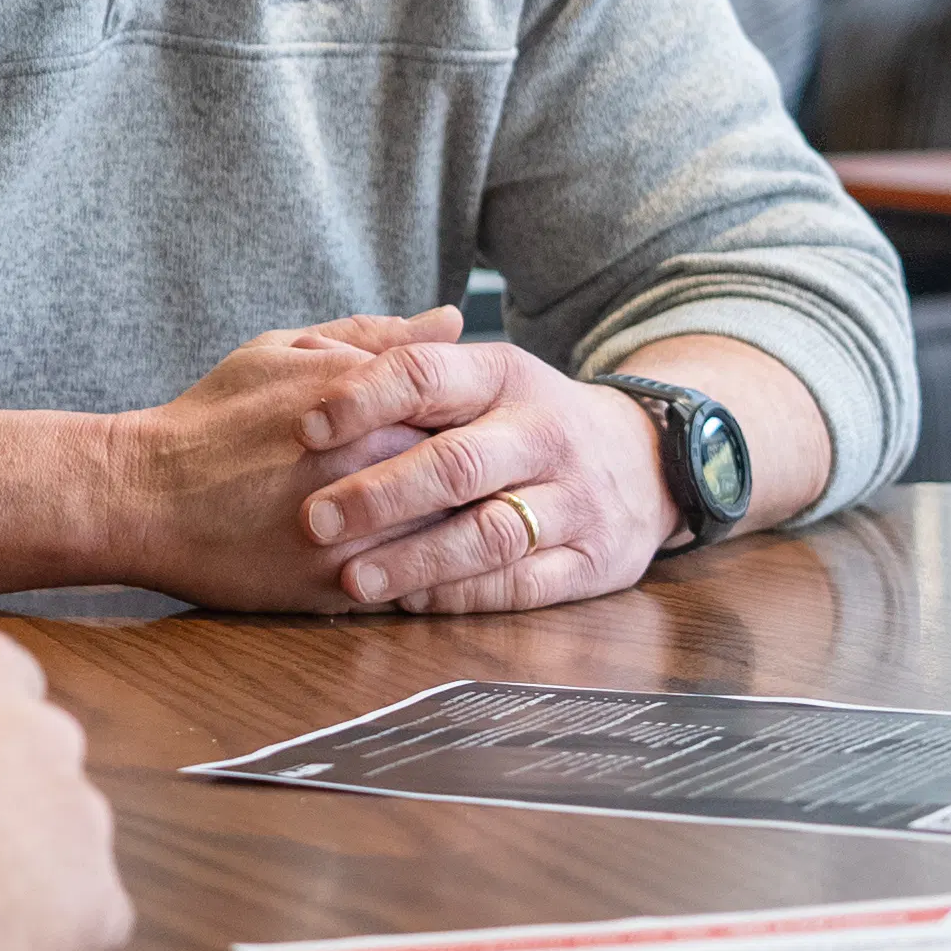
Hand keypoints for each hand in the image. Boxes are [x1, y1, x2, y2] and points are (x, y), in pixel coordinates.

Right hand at [77, 307, 462, 608]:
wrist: (147, 496)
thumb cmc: (212, 418)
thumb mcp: (284, 351)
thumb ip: (374, 336)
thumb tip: (451, 321)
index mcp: (370, 400)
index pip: (472, 410)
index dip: (482, 423)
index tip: (475, 431)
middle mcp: (375, 463)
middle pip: (474, 475)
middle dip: (481, 479)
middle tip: (473, 482)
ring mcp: (363, 530)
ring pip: (456, 537)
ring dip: (464, 532)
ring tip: (450, 524)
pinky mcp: (346, 588)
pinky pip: (419, 586)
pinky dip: (429, 576)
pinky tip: (416, 561)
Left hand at [291, 339, 680, 611]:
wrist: (647, 459)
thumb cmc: (524, 417)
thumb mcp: (479, 374)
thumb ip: (397, 360)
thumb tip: (311, 349)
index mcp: (505, 375)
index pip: (427, 375)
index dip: (363, 399)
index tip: (302, 428)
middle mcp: (544, 433)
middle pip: (457, 464)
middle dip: (379, 494)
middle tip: (312, 519)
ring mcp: (575, 500)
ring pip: (490, 533)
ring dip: (416, 559)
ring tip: (352, 578)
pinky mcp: (593, 562)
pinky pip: (524, 585)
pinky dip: (464, 595)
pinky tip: (412, 601)